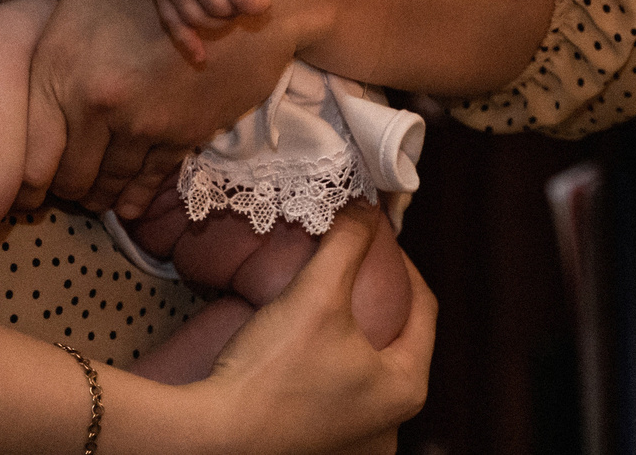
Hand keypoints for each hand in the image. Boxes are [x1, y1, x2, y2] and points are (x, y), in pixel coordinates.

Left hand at [20, 0, 295, 219]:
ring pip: (111, 183)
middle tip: (69, 191)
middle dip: (68, 190)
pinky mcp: (182, 133)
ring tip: (96, 197)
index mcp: (59, 70)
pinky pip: (151, 180)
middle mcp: (95, 104)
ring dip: (102, 196)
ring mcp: (141, 123)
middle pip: (71, 177)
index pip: (31, 158)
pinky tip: (128, 205)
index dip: (26, 187)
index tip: (27, 194)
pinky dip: (137, 197)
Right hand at [198, 205, 434, 454]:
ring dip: (352, 338)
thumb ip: (348, 242)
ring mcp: (355, 445)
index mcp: (406, 388)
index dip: (403, 265)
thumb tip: (366, 206)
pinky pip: (337, 397)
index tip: (377, 242)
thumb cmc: (271, 375)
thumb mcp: (317, 294)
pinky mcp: (320, 451)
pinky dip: (329, 369)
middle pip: (396, 343)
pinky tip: (305, 352)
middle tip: (354, 270)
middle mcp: (389, 425)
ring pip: (366, 372)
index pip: (423, 309)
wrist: (212, 439)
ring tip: (327, 306)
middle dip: (378, 303)